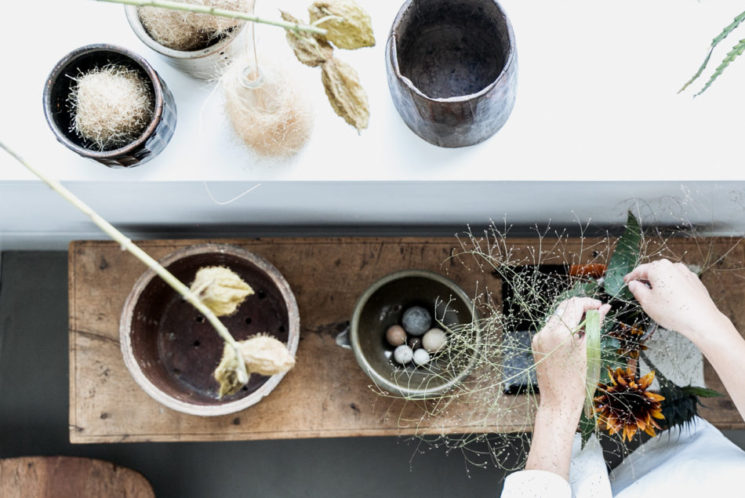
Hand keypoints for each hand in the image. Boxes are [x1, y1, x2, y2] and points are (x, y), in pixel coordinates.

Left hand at [532, 297, 610, 416]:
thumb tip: (605, 308)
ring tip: (588, 327)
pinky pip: (551, 327)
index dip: (589, 303)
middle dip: (581, 307)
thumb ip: (596, 325)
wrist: (558, 401)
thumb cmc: (578, 381)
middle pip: (564, 307)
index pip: (574, 305)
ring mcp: (538, 337)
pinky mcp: (536, 343)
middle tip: (596, 313)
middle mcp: (545, 332)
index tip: (600, 306)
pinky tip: (575, 336)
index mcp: (559, 333)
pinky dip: (563, 326)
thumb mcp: (590, 350)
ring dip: (572, 316)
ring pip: (557, 315)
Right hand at [624, 259, 724, 340]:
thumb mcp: (647, 302)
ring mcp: (686, 273)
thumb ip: (637, 290)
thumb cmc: (675, 312)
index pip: (640, 270)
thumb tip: (634, 284)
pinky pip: (678, 282)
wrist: (702, 320)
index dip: (631, 277)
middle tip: (640, 290)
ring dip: (660, 284)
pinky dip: (672, 288)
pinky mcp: (695, 282)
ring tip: (657, 298)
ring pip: (667, 276)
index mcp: (659, 268)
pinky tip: (671, 301)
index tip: (627, 281)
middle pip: (654, 271)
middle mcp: (673, 267)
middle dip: (647, 280)